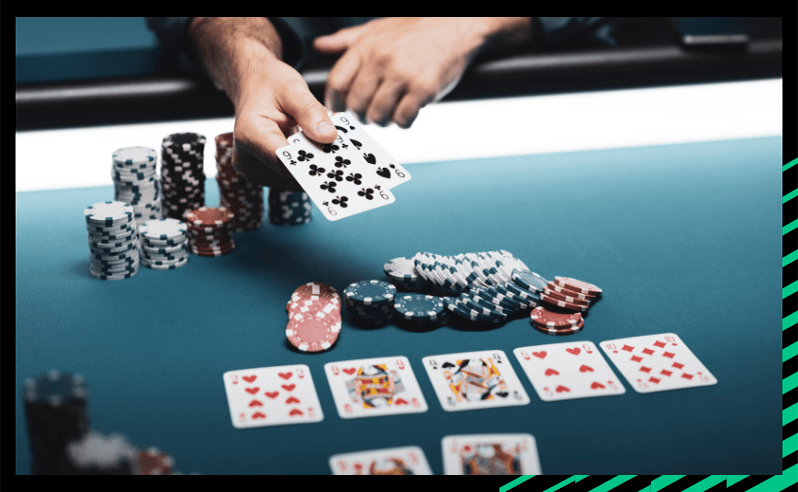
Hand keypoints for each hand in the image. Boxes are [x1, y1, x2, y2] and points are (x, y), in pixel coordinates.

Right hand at [189, 18, 337, 189]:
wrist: (254, 86)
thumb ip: (311, 112)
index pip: (286, 161)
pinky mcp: (266, 175)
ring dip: (316, 166)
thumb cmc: (269, 84)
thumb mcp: (293, 88)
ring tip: (334, 148)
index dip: (314, 163)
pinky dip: (309, 166)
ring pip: (295, 179)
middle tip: (347, 157)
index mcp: (251, 135)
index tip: (339, 161)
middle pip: (292, 174)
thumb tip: (328, 137)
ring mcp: (256, 170)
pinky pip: (293, 177)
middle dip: (320, 165)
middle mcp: (248, 159)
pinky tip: (322, 151)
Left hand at [314, 18, 531, 127]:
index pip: (337, 82)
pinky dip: (403, 121)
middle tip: (369, 114)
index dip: (335, 101)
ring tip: (390, 113)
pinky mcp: (423, 89)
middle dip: (360, 115)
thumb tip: (320, 45)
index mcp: (366, 46)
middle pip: (356, 104)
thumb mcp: (377, 27)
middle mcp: (381, 60)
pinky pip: (403, 119)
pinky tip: (408, 112)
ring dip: (382, 121)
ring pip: (378, 115)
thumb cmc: (416, 27)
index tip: (340, 109)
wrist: (457, 23)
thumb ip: (347, 40)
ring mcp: (402, 75)